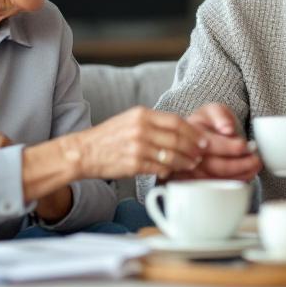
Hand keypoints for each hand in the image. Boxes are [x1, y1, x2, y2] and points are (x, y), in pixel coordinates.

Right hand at [67, 106, 207, 180]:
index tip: (202, 139)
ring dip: (185, 161)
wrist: (83, 152)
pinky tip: (171, 172)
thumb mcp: (129, 120)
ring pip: (171, 155)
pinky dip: (168, 171)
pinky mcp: (134, 164)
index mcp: (141, 114)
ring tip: (191, 164)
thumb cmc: (108, 137)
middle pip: (177, 138)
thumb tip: (180, 131)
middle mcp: (141, 128)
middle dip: (193, 148)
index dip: (193, 132)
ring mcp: (137, 147)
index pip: (176, 121)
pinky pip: (159, 168)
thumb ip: (152, 123)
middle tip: (201, 154)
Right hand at [166, 103, 260, 182]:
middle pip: (213, 166)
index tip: (246, 145)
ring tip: (255, 166)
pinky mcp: (195, 183)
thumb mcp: (214, 110)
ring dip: (240, 175)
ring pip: (215, 180)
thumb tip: (227, 129)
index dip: (230, 147)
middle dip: (240, 165)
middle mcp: (186, 154)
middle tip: (256, 159)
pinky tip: (246, 175)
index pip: (210, 145)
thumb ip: (220, 115)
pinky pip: (215, 188)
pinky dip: (234, 183)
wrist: (198, 135)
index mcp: (189, 134)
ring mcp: (189, 171)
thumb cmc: (208, 122)